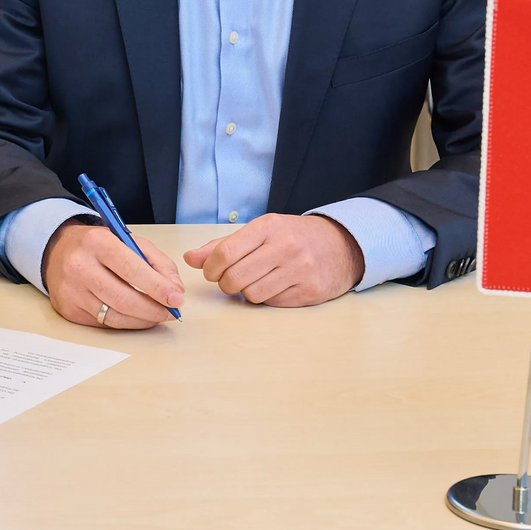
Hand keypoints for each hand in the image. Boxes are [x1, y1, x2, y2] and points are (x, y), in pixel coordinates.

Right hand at [40, 220, 182, 328]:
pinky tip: (135, 317)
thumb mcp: (128, 240)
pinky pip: (103, 323)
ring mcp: (71, 290)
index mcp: (97, 242)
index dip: (158, 288)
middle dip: (153, 310)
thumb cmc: (98, 245)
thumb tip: (175, 290)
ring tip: (157, 316)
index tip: (176, 299)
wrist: (58, 249)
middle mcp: (79, 266)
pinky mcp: (68, 309)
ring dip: (142, 320)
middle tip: (171, 312)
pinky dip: (125, 323)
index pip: (132, 269)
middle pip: (123, 299)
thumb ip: (157, 262)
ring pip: (114, 316)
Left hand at [182, 213, 361, 306]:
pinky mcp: (309, 291)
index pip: (225, 252)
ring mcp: (299, 270)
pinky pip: (271, 303)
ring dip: (246, 292)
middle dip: (225, 284)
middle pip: (235, 277)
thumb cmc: (292, 237)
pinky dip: (266, 298)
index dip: (210, 268)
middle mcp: (285, 246)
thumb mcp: (260, 231)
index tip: (211, 272)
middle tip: (230, 280)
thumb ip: (222, 245)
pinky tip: (274, 286)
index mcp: (268, 226)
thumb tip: (191, 259)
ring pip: (251, 294)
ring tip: (254, 281)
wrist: (340, 246)